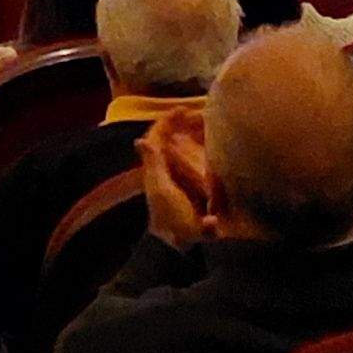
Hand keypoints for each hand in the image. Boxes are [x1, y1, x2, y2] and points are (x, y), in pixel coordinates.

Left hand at [137, 111, 216, 248]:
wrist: (177, 243)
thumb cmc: (170, 217)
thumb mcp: (161, 188)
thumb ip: (153, 164)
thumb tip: (140, 140)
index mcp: (155, 167)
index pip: (157, 135)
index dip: (167, 120)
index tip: (183, 109)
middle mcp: (163, 169)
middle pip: (169, 138)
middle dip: (181, 124)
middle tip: (200, 114)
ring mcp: (174, 178)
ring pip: (180, 148)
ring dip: (190, 135)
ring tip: (206, 124)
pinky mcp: (185, 188)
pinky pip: (191, 161)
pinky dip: (199, 151)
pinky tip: (211, 147)